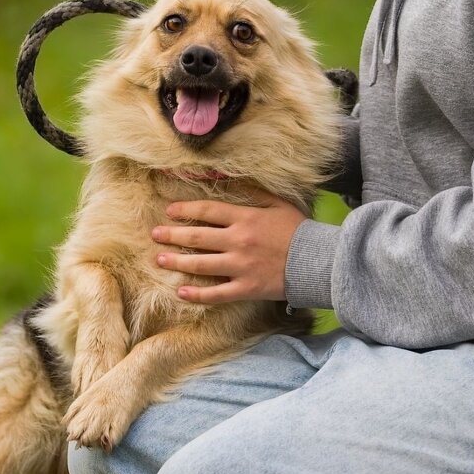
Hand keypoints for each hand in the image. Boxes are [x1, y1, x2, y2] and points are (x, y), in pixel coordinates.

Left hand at [152, 190, 305, 304]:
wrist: (318, 261)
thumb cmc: (298, 229)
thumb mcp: (277, 203)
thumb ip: (251, 191)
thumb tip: (224, 179)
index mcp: (245, 218)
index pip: (207, 211)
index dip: (185, 210)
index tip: (169, 211)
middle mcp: (238, 241)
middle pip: (197, 237)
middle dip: (172, 235)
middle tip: (155, 235)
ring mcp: (241, 267)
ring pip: (201, 264)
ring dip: (177, 262)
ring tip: (160, 260)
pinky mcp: (246, 288)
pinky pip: (216, 293)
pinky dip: (197, 294)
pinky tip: (180, 293)